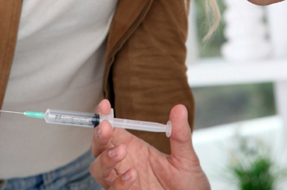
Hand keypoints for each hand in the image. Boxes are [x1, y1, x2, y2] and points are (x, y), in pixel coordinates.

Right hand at [89, 100, 209, 189]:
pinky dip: (119, 182)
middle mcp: (124, 164)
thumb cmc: (188, 184)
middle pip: (98, 148)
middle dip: (99, 136)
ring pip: (98, 169)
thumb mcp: (185, 158)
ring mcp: (122, 182)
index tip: (105, 104)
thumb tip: (179, 108)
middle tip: (106, 127)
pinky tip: (133, 174)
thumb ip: (180, 135)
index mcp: (133, 148)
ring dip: (105, 159)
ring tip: (121, 151)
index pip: (111, 130)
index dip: (103, 116)